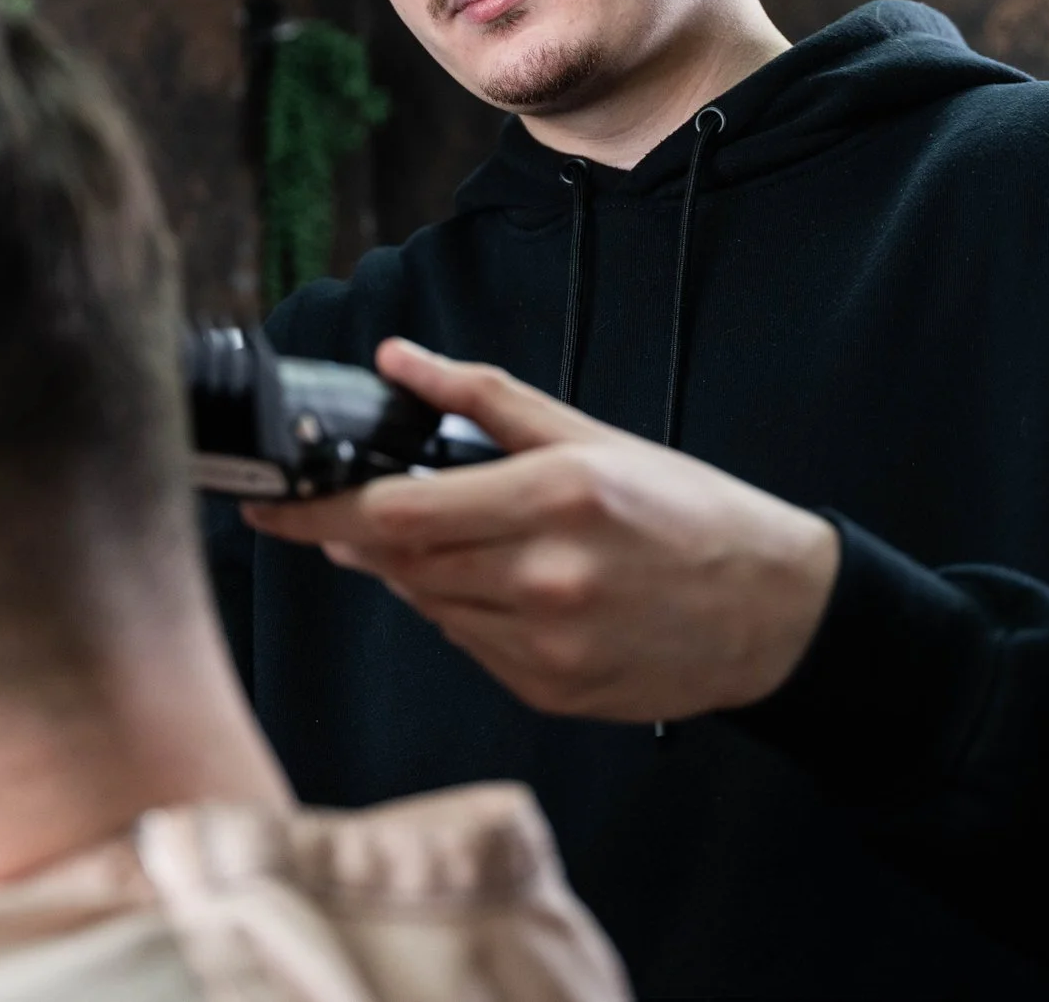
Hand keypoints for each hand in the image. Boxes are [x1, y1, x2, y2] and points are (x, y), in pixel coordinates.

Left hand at [243, 339, 839, 722]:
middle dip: (367, 538)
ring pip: (429, 606)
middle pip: (401, 563)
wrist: (775, 610)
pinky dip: (464, 613)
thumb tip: (399, 358)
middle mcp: (547, 576)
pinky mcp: (551, 690)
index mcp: (555, 497)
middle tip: (362, 513)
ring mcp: (548, 644)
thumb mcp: (591, 436)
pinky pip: (469, 647)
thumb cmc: (687, 512)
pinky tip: (505, 588)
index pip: (398, 512)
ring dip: (417, 573)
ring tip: (468, 542)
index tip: (273, 509)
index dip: (322, 513)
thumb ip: (484, 398)